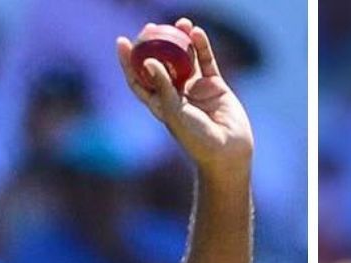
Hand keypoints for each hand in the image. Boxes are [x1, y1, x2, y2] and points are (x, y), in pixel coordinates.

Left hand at [115, 18, 253, 181]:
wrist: (228, 151)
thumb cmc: (197, 139)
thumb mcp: (174, 112)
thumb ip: (163, 86)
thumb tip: (148, 60)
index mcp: (161, 103)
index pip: (139, 78)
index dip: (129, 61)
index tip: (122, 42)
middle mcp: (177, 94)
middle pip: (162, 63)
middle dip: (156, 44)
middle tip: (150, 27)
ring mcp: (196, 89)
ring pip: (186, 59)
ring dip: (182, 41)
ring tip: (180, 23)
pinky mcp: (215, 86)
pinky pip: (206, 62)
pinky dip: (202, 47)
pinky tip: (197, 33)